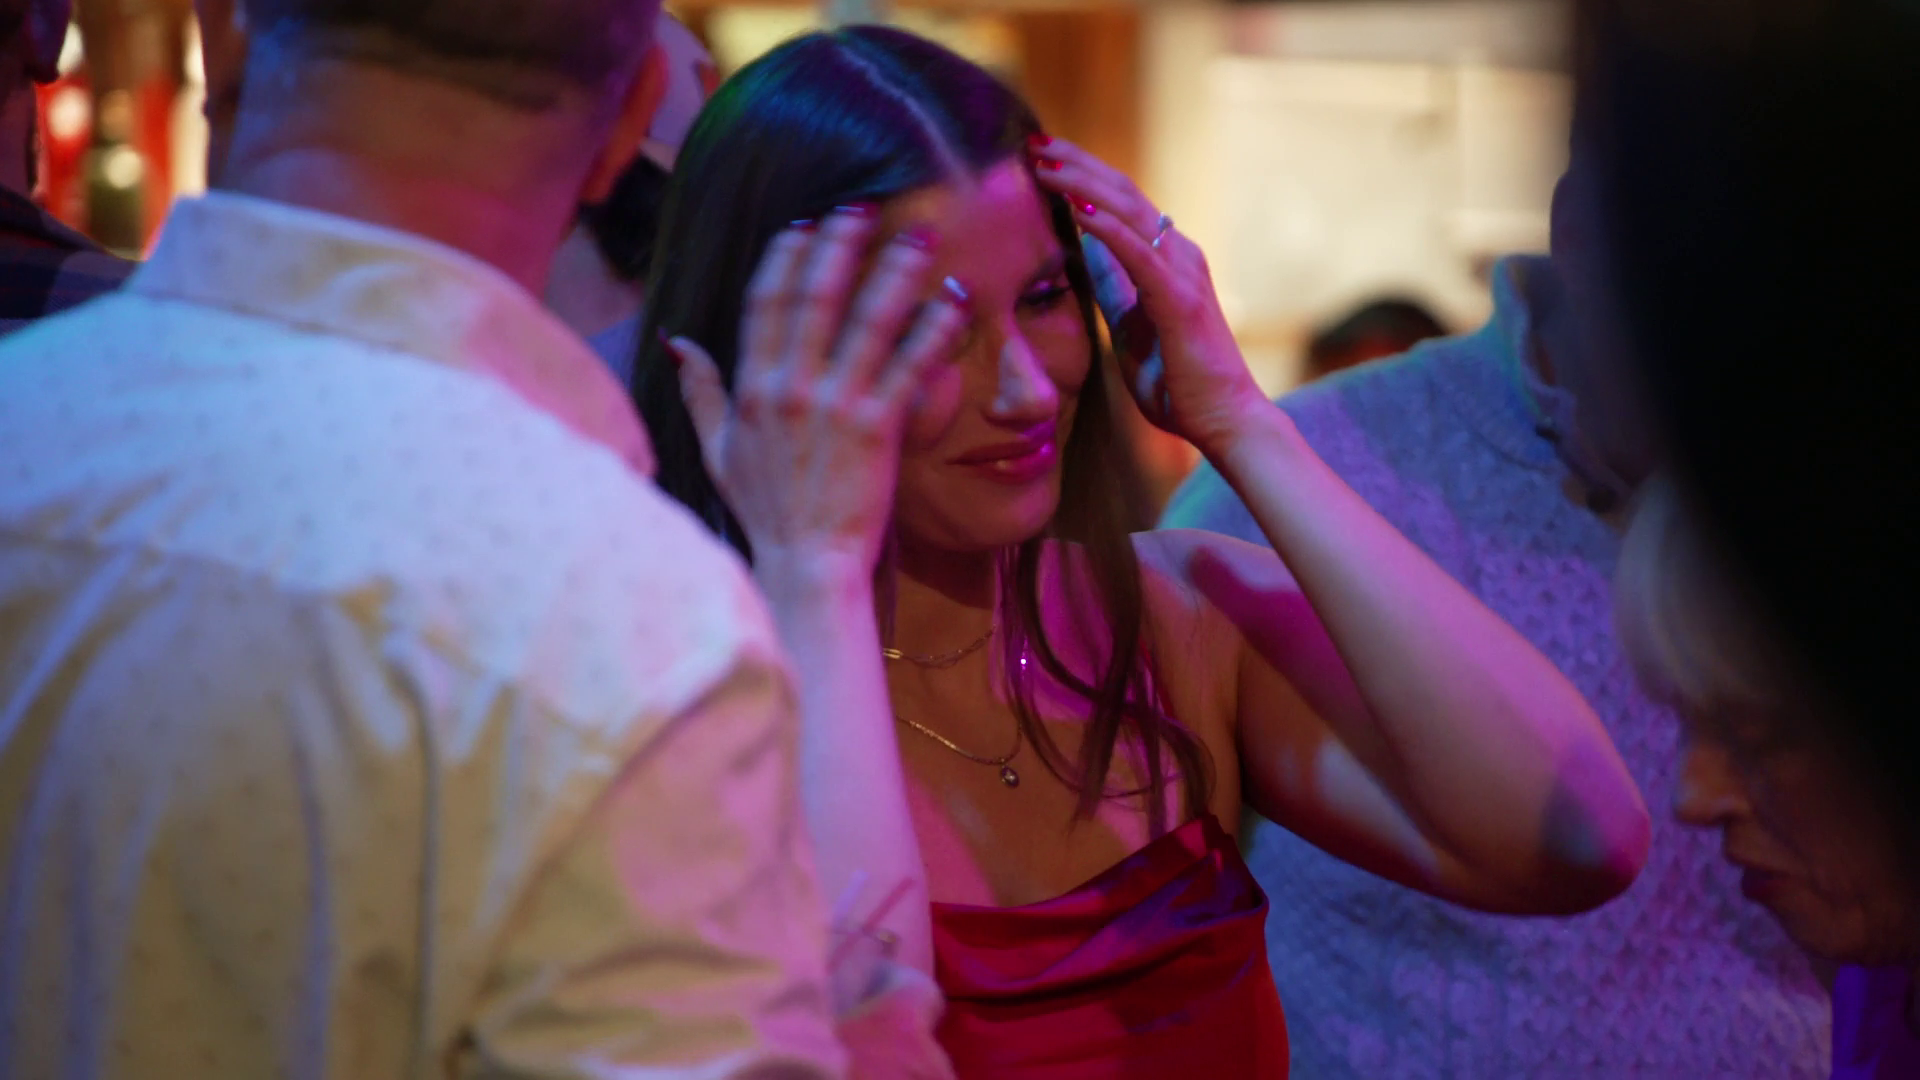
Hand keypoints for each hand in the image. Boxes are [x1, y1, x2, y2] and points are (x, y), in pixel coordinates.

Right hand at [667, 208, 970, 577]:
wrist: (805, 562)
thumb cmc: (765, 511)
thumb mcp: (718, 450)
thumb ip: (701, 391)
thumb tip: (676, 341)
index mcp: (753, 387)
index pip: (766, 302)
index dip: (789, 256)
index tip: (809, 223)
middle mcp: (791, 387)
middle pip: (817, 296)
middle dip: (842, 244)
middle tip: (867, 206)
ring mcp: (835, 405)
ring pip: (868, 320)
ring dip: (896, 271)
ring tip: (921, 238)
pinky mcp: (877, 429)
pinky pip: (908, 366)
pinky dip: (932, 329)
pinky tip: (952, 301)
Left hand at [1029, 136, 1267, 455]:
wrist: (1223, 420)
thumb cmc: (1178, 380)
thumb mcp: (1130, 326)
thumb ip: (1113, 288)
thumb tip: (1087, 255)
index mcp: (1166, 259)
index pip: (1121, 203)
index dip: (1081, 176)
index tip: (1041, 158)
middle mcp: (1178, 254)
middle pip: (1123, 192)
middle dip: (1076, 165)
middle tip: (1034, 143)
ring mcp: (1182, 273)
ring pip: (1130, 211)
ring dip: (1082, 185)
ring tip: (1044, 165)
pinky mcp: (1180, 299)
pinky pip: (1139, 254)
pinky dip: (1108, 229)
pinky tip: (1078, 210)